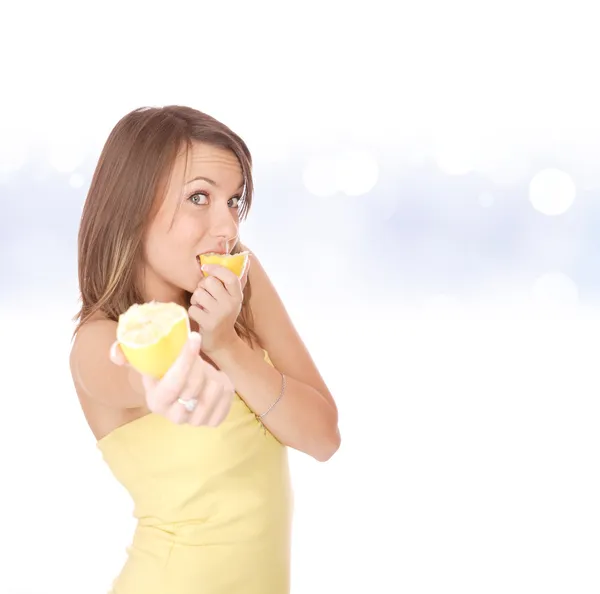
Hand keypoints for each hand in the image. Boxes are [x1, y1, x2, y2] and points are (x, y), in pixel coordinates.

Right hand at [110, 332, 234, 426]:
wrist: (182, 389)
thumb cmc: (162, 372)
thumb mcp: (144, 362)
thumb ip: (126, 354)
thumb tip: (116, 354)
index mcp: (156, 402)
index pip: (173, 384)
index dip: (185, 360)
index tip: (194, 337)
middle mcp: (175, 417)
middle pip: (195, 386)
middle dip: (199, 363)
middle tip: (196, 352)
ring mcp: (196, 421)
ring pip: (215, 389)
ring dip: (213, 373)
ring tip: (204, 370)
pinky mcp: (214, 420)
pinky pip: (228, 397)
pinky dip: (225, 383)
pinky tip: (215, 380)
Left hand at [188, 259, 249, 354]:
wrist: (222, 342)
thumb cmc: (224, 315)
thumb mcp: (233, 298)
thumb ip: (236, 280)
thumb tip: (247, 258)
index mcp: (237, 296)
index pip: (230, 276)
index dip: (216, 269)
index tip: (205, 267)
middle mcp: (230, 304)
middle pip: (208, 282)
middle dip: (201, 287)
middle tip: (205, 295)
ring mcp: (220, 314)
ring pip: (198, 294)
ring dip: (196, 300)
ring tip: (202, 306)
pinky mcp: (209, 323)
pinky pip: (193, 308)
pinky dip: (193, 311)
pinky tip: (199, 316)